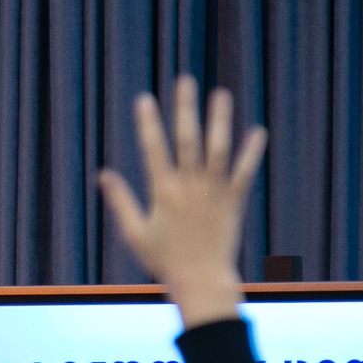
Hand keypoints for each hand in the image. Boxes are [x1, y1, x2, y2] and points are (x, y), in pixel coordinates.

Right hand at [97, 76, 267, 328]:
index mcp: (163, 193)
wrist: (201, 281)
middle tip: (185, 81)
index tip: (144, 98)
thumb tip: (103, 175)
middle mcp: (189, 187)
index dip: (148, 123)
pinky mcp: (233, 203)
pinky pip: (244, 173)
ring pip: (217, 149)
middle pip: (187, 140)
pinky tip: (258, 131)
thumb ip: (121, 202)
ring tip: (220, 94)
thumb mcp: (135, 233)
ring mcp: (213, 193)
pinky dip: (251, 152)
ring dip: (219, 120)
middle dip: (185, 109)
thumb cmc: (164, 261)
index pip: (153, 149)